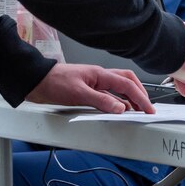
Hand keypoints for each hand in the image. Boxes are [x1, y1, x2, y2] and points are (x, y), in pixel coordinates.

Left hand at [25, 64, 153, 113]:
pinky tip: (117, 109)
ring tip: (136, 110)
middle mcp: (100, 77)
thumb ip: (101, 101)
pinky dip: (117, 102)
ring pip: (119, 88)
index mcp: (100, 74)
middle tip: (147, 108)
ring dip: (129, 98)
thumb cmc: (54, 82)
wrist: (36, 81)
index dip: (141, 98)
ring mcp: (94, 83)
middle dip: (140, 94)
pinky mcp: (88, 90)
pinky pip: (108, 95)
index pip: (127, 85)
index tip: (148, 109)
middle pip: (128, 82)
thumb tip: (120, 108)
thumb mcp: (78, 94)